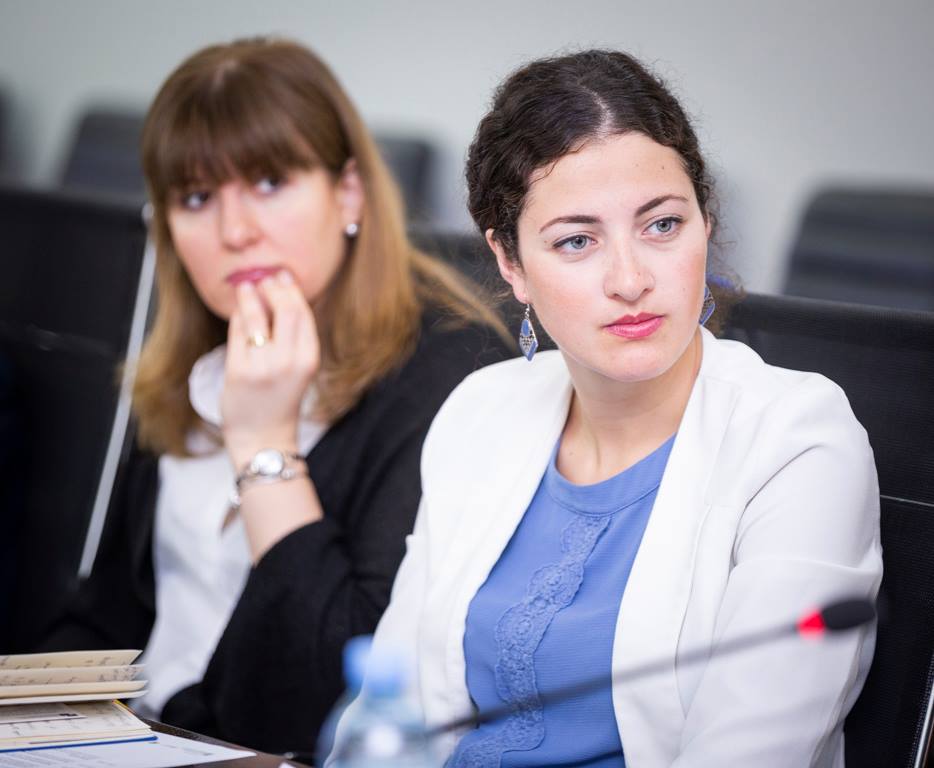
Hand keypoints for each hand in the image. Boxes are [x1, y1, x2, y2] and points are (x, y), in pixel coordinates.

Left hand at [222, 270, 318, 469]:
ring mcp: (262, 366)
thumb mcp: (299, 368)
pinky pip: (237, 333)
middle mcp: (289, 361)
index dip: (291, 290)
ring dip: (249, 296)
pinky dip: (237, 317)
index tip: (283, 276)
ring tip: (245, 286)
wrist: (264, 436)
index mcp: (309, 359)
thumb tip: (282, 296)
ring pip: (256, 317)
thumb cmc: (281, 400)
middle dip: (273, 287)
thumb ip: (295, 337)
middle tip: (264, 278)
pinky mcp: (238, 371)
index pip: (303, 313)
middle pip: (284, 309)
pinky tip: (237, 310)